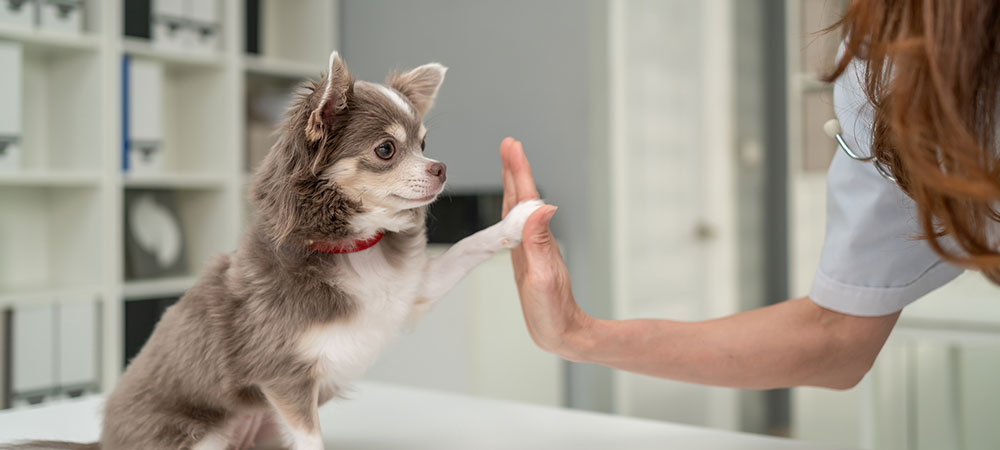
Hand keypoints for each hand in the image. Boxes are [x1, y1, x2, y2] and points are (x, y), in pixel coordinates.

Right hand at [499, 137, 591, 358]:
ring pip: (518, 209)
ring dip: (514, 184)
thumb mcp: (544, 277)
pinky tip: (511, 207)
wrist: (561, 333)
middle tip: (509, 144)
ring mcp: (529, 248)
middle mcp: (533, 239)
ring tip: (509, 164)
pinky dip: (511, 208)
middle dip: (515, 169)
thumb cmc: (553, 312)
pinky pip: (515, 225)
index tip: (512, 146)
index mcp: (535, 240)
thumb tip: (544, 207)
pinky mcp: (525, 258)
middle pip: (521, 197)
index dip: (518, 171)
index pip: (525, 199)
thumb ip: (541, 243)